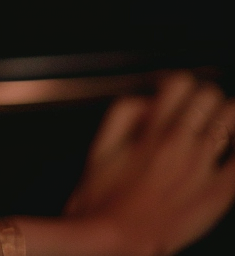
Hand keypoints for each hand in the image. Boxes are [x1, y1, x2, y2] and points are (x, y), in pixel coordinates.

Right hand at [63, 72, 234, 255]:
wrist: (117, 242)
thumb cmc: (105, 197)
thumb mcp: (100, 143)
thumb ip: (124, 112)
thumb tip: (149, 102)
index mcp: (151, 128)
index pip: (180, 81)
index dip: (181, 83)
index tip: (180, 92)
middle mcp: (180, 142)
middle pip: (210, 95)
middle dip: (207, 98)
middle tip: (203, 109)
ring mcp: (203, 168)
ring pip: (233, 119)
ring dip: (229, 117)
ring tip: (224, 124)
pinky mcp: (219, 194)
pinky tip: (234, 148)